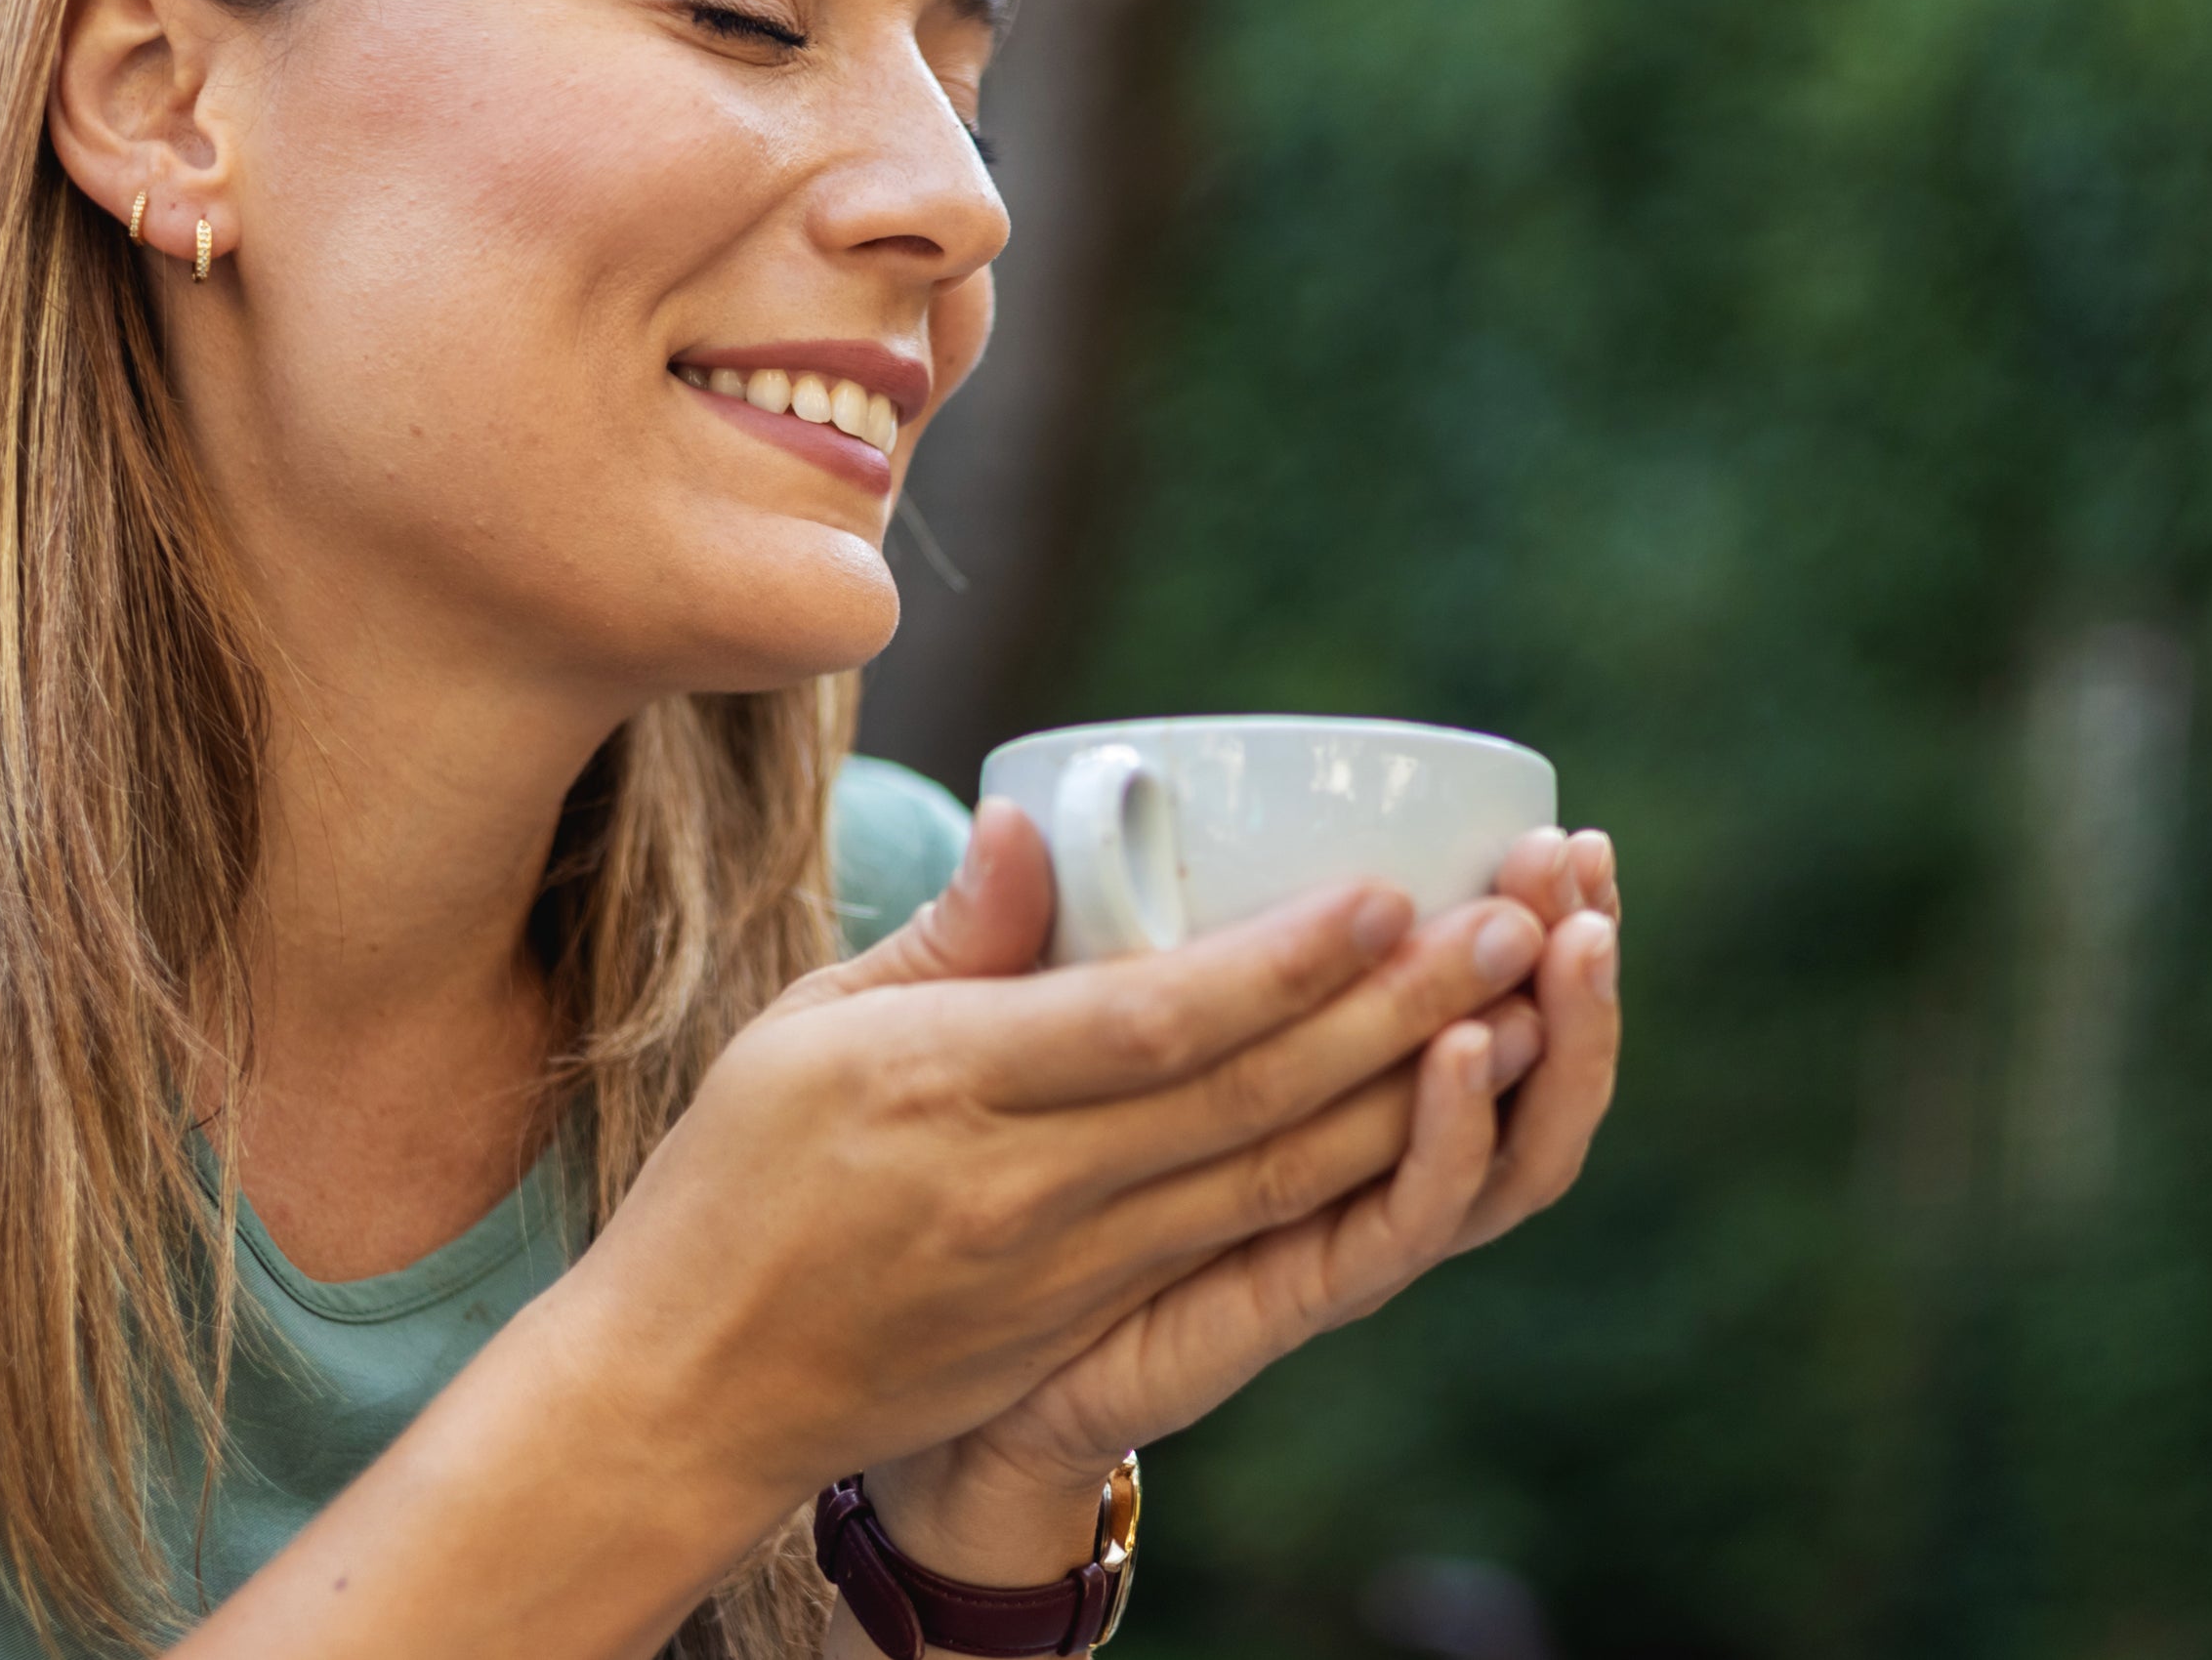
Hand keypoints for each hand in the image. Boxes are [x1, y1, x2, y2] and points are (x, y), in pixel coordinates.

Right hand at [555, 799, 1550, 1520]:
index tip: (1388, 892)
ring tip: (1519, 1014)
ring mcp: (1065, 1271)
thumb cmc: (737, 1183)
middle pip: (1246, 1097)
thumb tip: (1031, 820)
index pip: (1150, 1022)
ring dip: (1411, 1097)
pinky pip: (1243, 1243)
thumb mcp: (803, 1027)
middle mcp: (1022, 1187)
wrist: (692, 1392)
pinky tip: (1428, 1123)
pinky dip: (1349, 1181)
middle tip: (1512, 927)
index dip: (1284, 963)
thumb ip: (947, 935)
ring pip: (1272, 1179)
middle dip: (1398, 1010)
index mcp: (943, 1086)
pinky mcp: (1084, 1323)